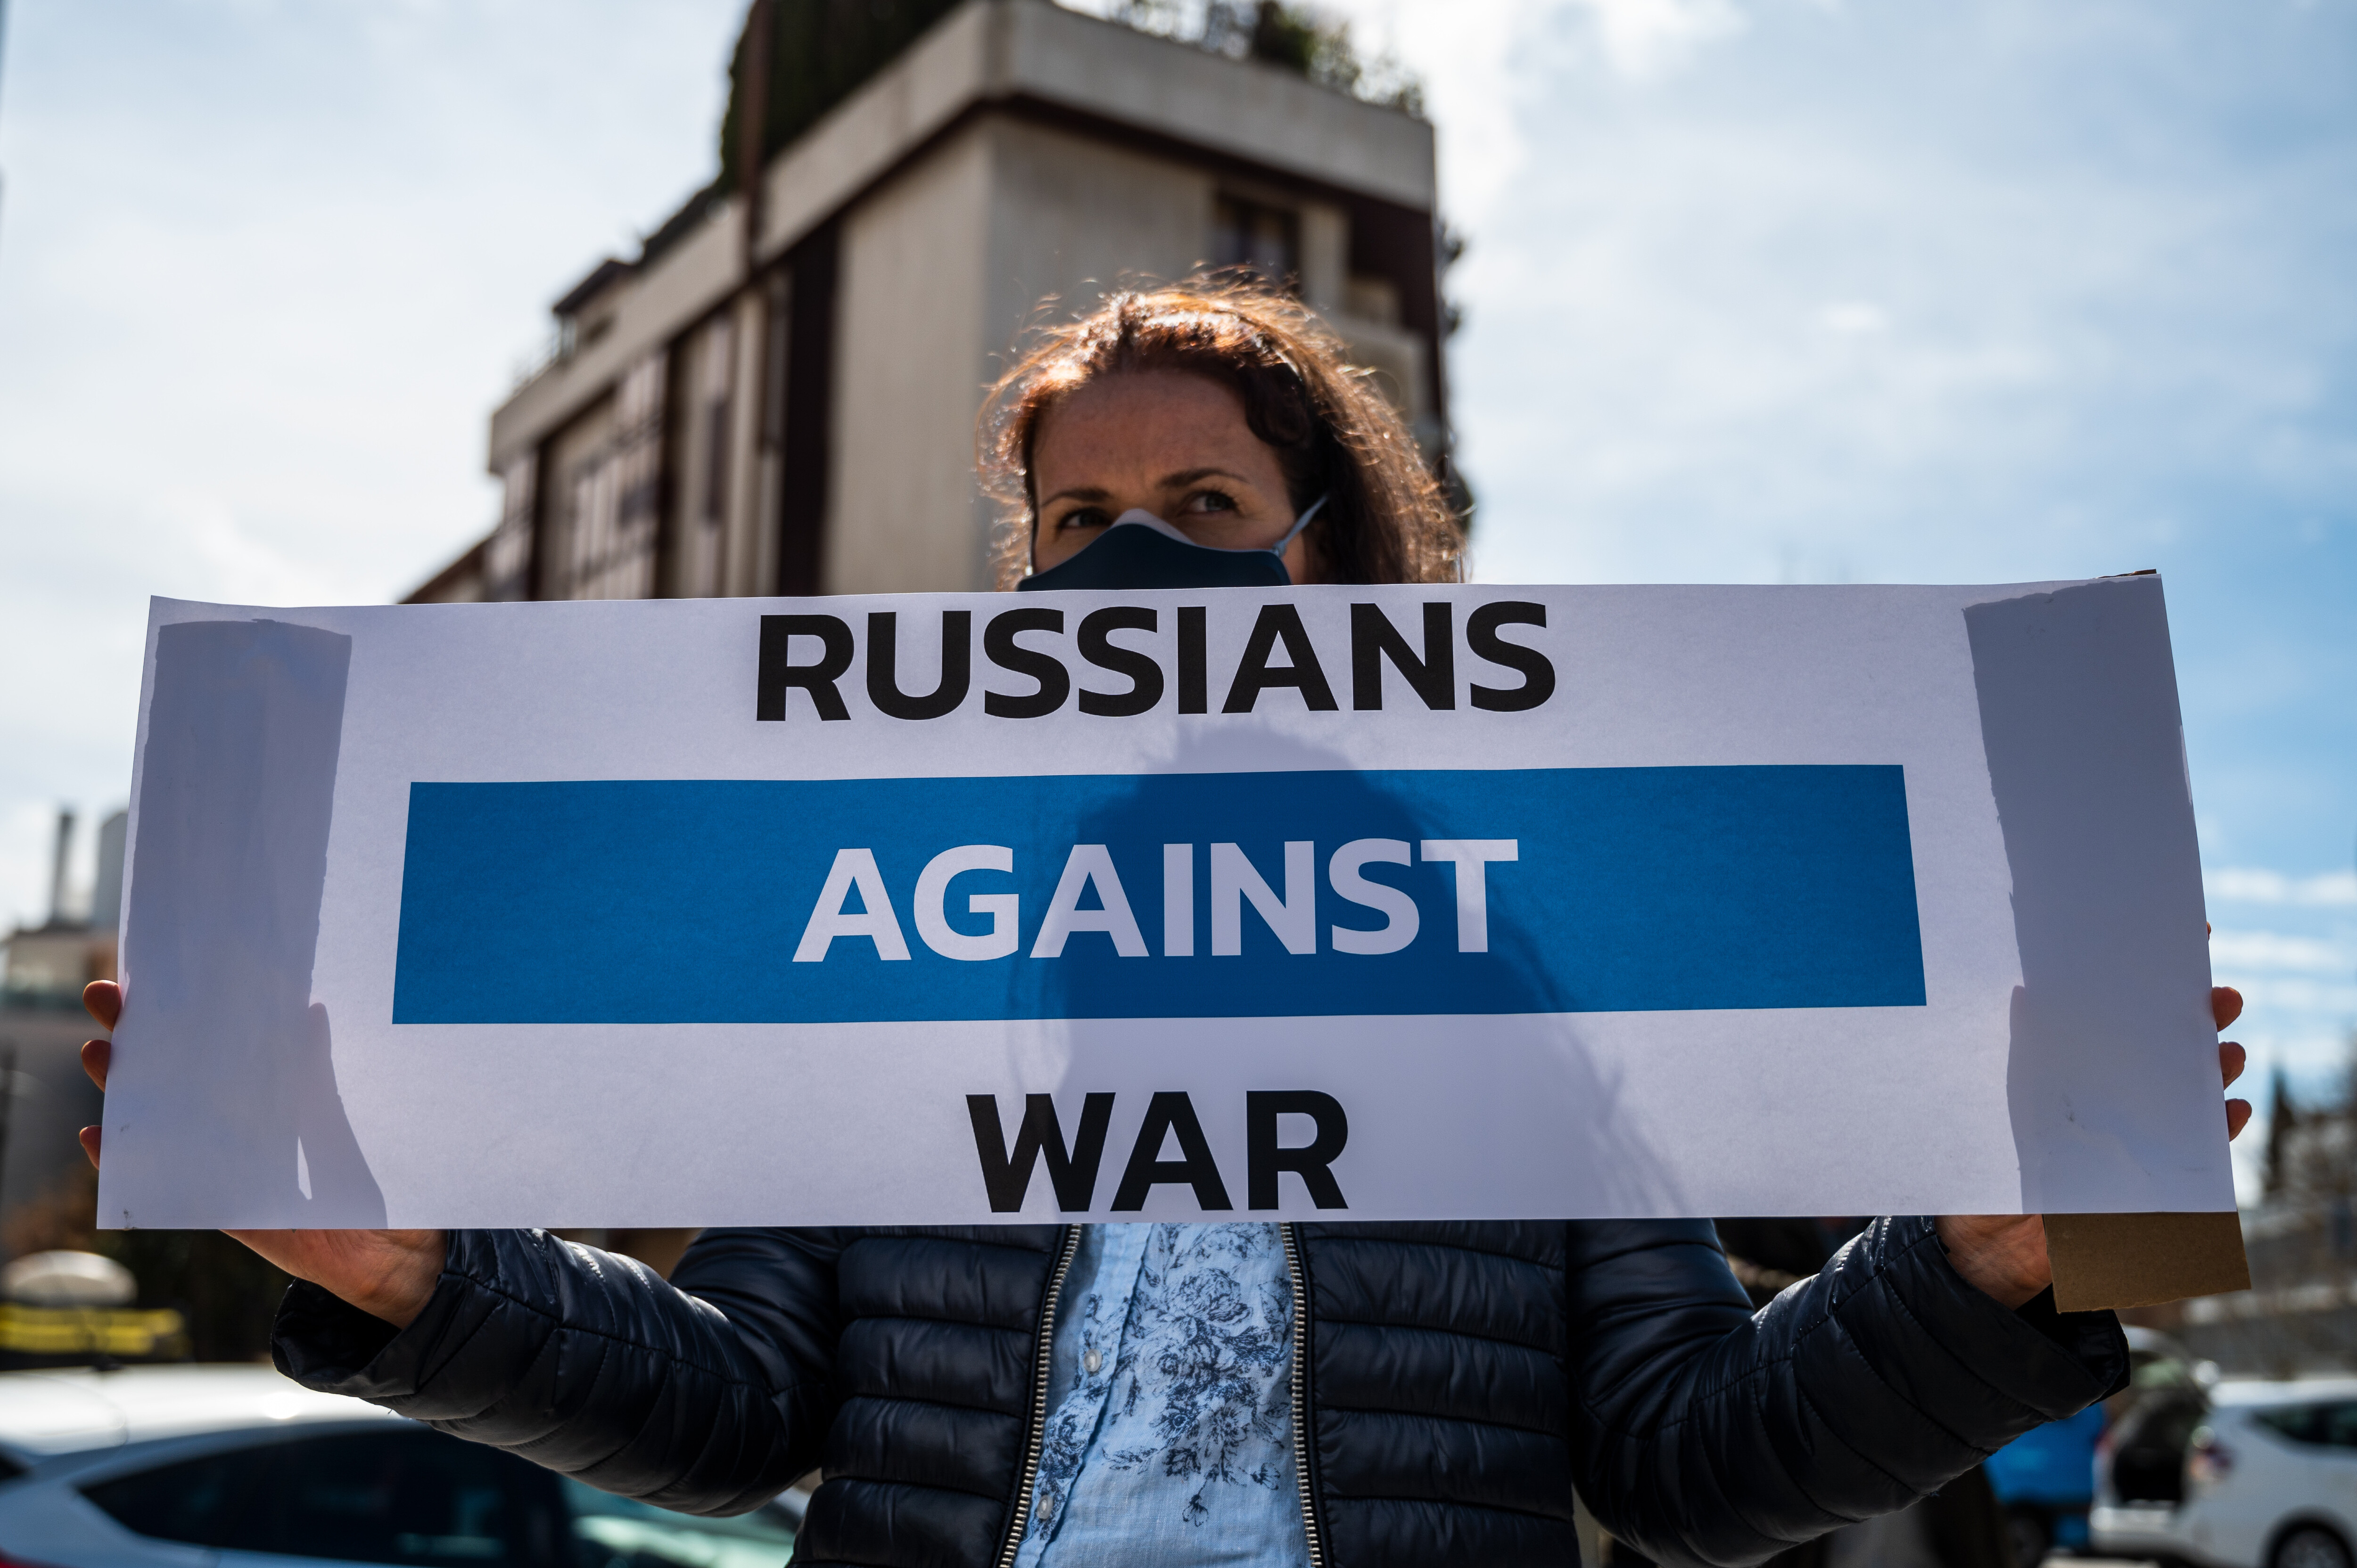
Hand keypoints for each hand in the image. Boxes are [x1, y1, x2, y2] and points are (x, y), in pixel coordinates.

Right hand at [79, 981, 445, 1328]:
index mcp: (279, 1100)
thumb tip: (312, 1013)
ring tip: (97, 1054)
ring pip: (166, 1123)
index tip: (161, 976)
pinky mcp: (226, 1211)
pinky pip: (168, 1186)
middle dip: (142, 1037)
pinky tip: (97, 1139)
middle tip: (104, 996)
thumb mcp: (356, 1127)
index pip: (228, 1048)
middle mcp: (248, 1129)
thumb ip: (326, 1084)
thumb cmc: (382, 1184)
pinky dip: (129, 1165)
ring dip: (127, 1090)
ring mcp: (230, 1167)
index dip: (194, 1015)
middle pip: (185, 1076)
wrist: (397, 1255)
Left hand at [1936, 985, 2250, 1308]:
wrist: (1986, 1247)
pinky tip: (2232, 1111)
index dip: (2152, 979)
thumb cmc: (1986, 1166)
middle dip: (2198, 1020)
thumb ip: (2018, 1055)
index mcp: (2077, 1066)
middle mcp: (2111, 1093)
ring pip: (2189, 1095)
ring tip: (2228, 1052)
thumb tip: (2024, 993)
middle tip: (2221, 996)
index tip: (2187, 941)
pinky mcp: (2149, 1180)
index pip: (2118, 1014)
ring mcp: (2134, 1134)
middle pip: (2163, 1048)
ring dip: (2215, 1072)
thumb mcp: (2000, 1106)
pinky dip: (2218, 1132)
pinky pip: (2195, 1155)